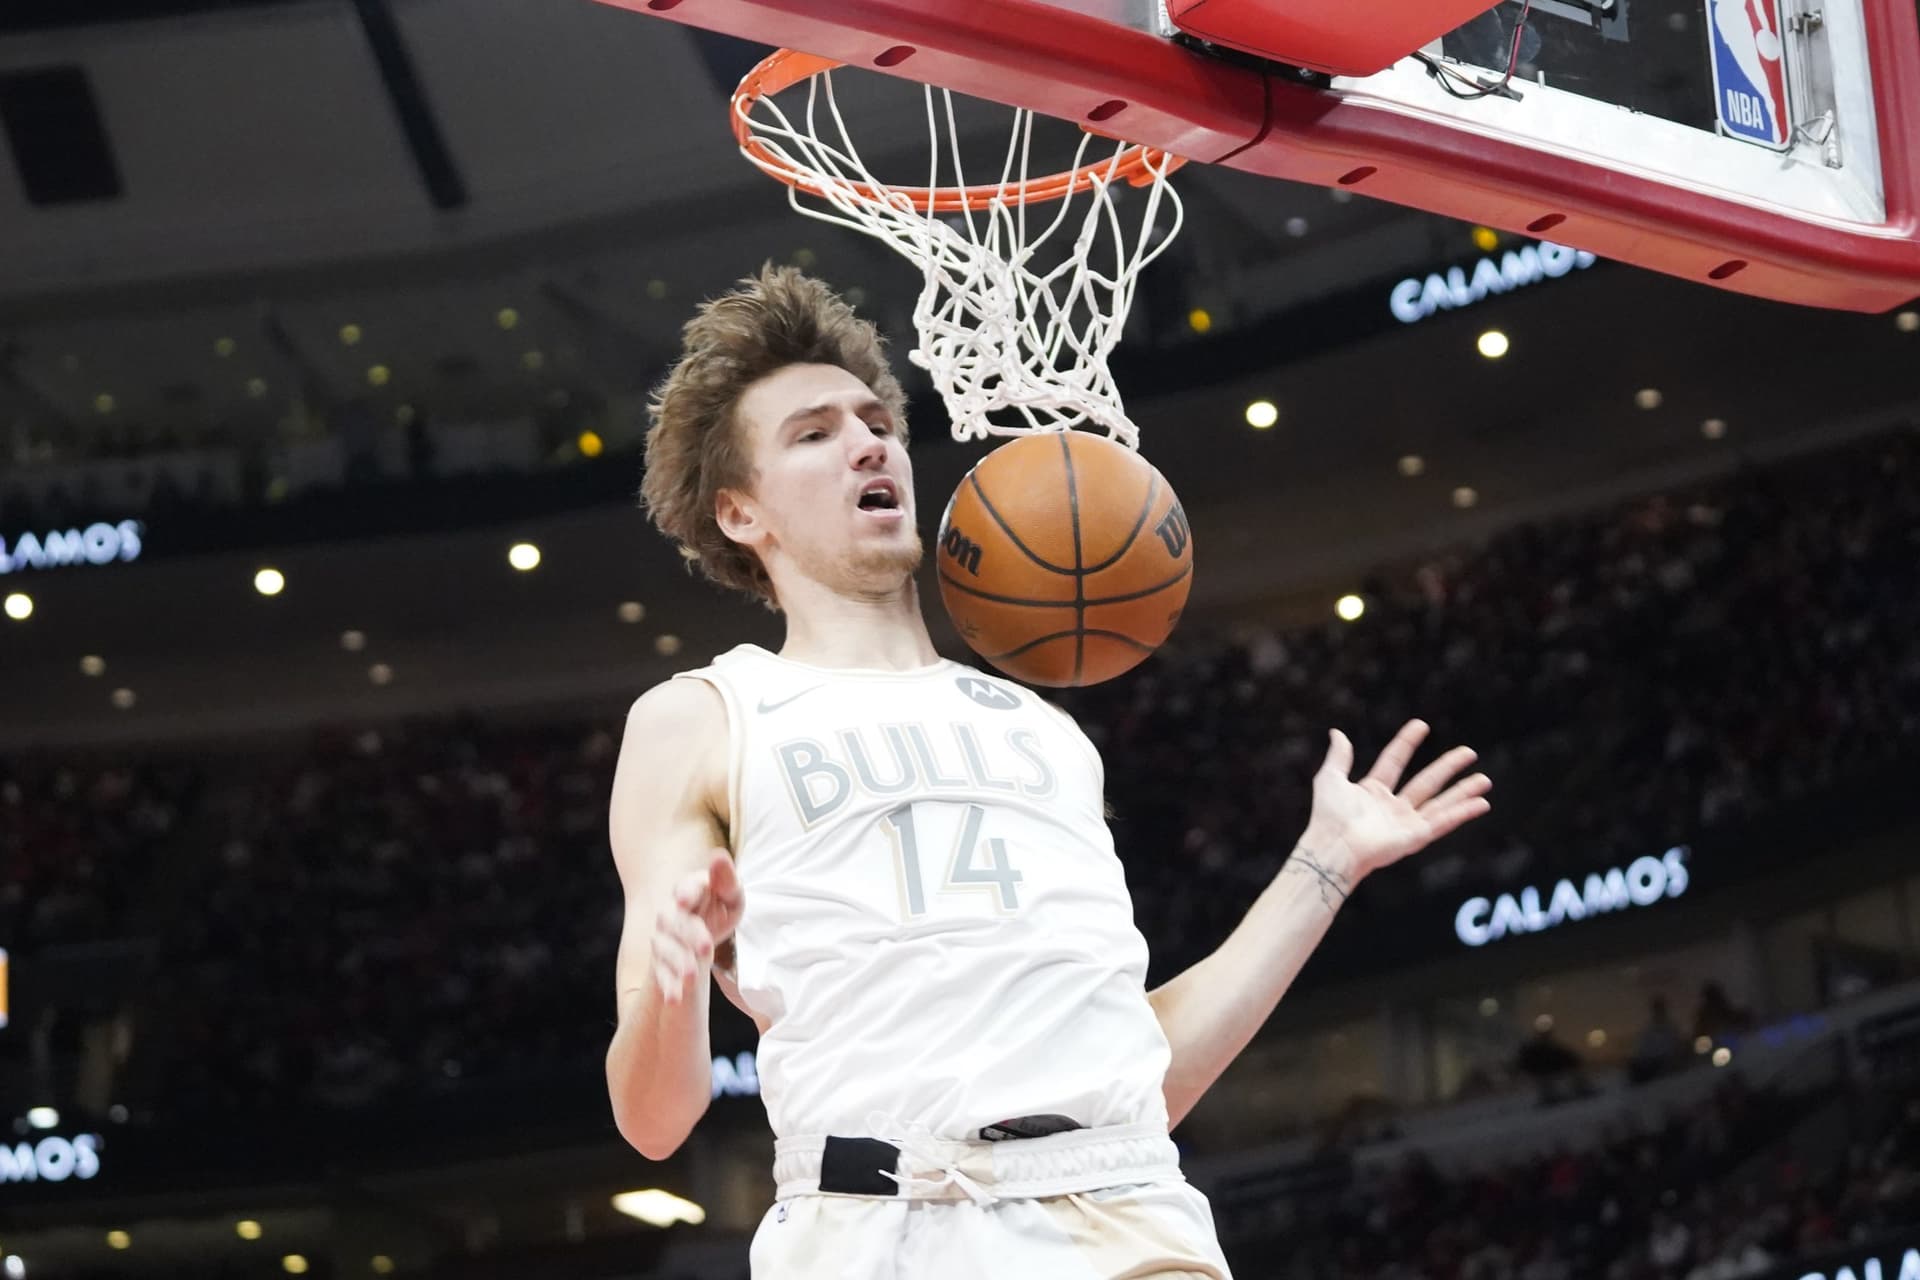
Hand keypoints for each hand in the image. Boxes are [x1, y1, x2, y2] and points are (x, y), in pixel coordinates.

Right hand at [651, 850, 743, 1005]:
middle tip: (707, 948)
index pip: (686, 887)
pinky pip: (661, 974)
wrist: (700, 933)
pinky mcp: (661, 962)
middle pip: (676, 922)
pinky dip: (668, 986)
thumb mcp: (730, 894)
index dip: (686, 893)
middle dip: (690, 935)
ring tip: (693, 978)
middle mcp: (671, 913)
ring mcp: (663, 938)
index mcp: (690, 889)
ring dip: (679, 963)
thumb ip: (726, 879)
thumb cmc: (719, 906)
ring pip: (666, 950)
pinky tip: (675, 998)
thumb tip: (718, 856)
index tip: (684, 901)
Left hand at [1305, 720, 1491, 883]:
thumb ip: (1339, 757)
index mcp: (1371, 792)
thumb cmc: (1328, 816)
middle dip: (1448, 766)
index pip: (1393, 761)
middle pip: (1426, 781)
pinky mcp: (1415, 837)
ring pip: (1441, 803)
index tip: (1421, 724)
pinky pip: (1443, 822)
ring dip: (1463, 792)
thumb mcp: (1330, 778)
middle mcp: (1392, 808)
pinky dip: (1462, 813)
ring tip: (1485, 780)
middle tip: (1469, 751)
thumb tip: (1337, 732)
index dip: (1406, 743)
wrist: (1334, 845)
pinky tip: (1481, 804)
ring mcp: (1405, 823)